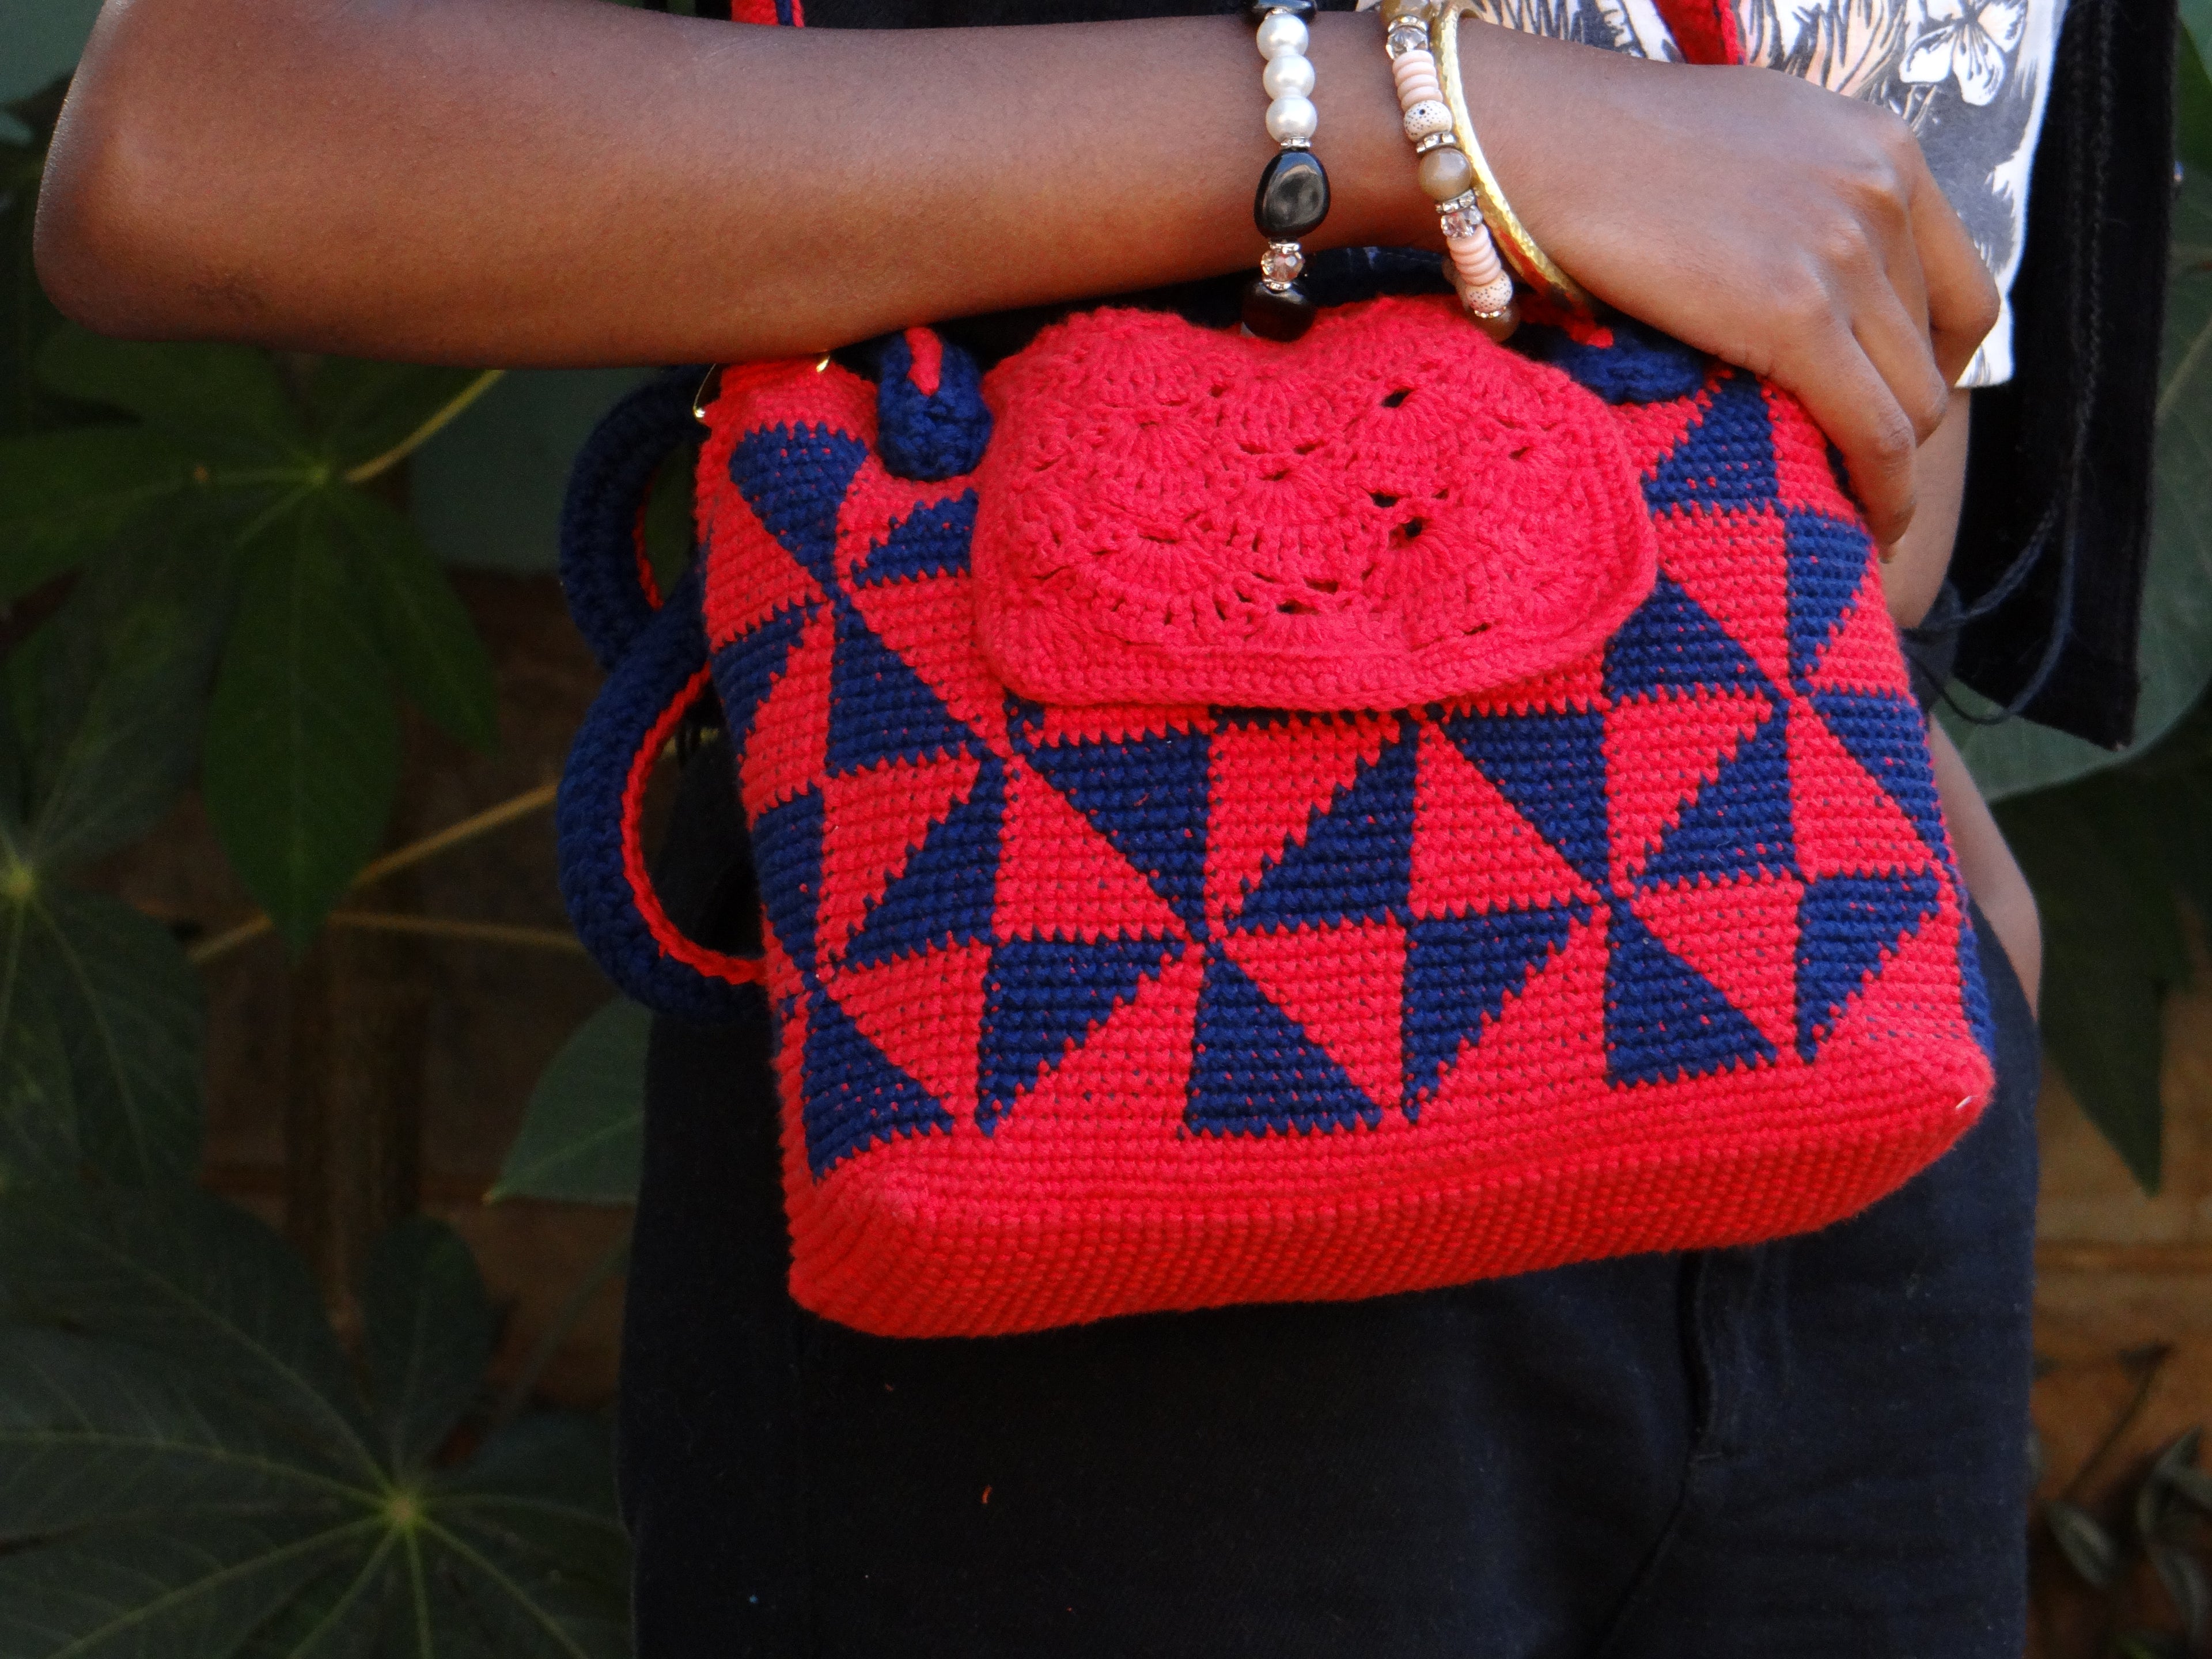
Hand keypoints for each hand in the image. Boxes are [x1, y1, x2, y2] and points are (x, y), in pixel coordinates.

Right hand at [1466, 33, 2000, 545]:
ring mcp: (1843, 252)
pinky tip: (1867, 526)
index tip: (1894, 404)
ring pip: (1914, 400)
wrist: (1538, 142)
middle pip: (1934, 350)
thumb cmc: (1606, 147)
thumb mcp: (1748, 143)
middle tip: (1857, 473)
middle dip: (1904, 419)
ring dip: (1894, 469)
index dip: (1937, 363)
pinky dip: (1884, 492)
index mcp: (1880, 147)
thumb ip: (1804, 195)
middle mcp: (1880, 191)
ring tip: (1860, 512)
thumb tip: (1805, 262)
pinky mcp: (1794, 315)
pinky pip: (1875, 431)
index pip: (1958, 286)